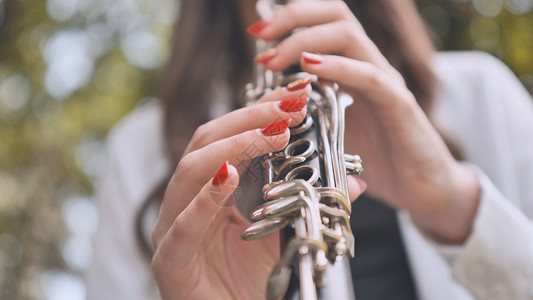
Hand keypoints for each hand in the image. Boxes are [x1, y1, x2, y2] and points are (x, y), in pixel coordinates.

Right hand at [151, 85, 365, 299]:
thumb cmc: (253, 285)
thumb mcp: (285, 235)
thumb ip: (310, 206)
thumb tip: (355, 183)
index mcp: (208, 193)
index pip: (226, 139)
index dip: (258, 114)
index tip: (296, 95)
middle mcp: (184, 204)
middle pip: (205, 143)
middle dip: (248, 119)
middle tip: (289, 105)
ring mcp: (170, 231)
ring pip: (189, 173)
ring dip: (232, 147)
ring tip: (273, 134)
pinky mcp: (169, 262)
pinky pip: (181, 228)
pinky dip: (204, 202)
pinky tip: (228, 177)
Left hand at [250, 0, 479, 243]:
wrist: (422, 190)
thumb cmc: (377, 161)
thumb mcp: (331, 133)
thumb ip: (307, 114)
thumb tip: (267, 108)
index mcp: (353, 70)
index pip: (325, 23)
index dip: (291, 20)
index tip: (257, 36)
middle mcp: (370, 67)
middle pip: (337, 15)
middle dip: (293, 17)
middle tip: (260, 36)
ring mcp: (386, 82)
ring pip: (350, 36)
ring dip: (305, 40)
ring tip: (274, 59)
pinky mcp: (399, 105)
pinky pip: (369, 76)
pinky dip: (338, 67)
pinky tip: (310, 67)